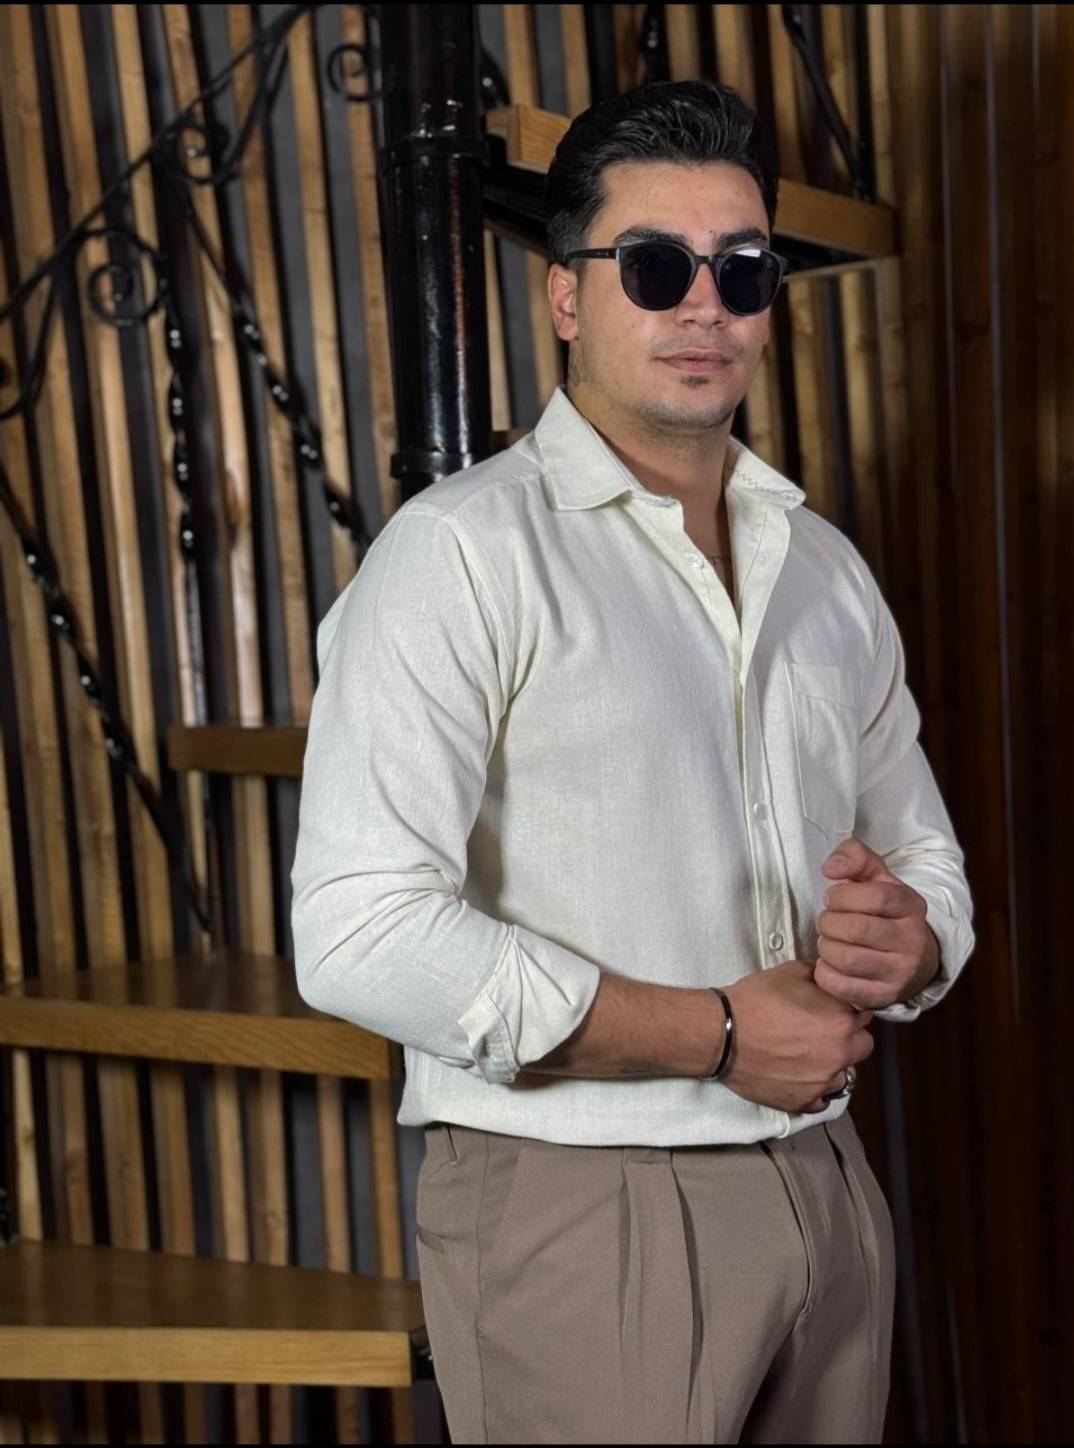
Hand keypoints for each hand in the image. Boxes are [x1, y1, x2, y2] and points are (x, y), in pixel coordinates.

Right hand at [721, 959, 875, 1115]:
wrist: (722, 1034)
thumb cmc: (755, 999)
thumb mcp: (790, 971)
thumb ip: (820, 974)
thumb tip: (830, 974)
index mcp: (842, 1019)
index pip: (865, 1013)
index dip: (849, 1009)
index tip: (833, 1010)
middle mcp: (841, 1053)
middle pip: (862, 1046)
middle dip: (847, 1038)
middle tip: (821, 1032)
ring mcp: (823, 1082)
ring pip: (844, 1075)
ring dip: (832, 1066)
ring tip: (807, 1056)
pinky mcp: (804, 1102)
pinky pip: (822, 1100)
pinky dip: (814, 1090)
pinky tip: (798, 1076)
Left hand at [815, 836, 940, 1010]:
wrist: (911, 959)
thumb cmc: (882, 912)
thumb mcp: (876, 878)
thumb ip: (855, 857)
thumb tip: (831, 868)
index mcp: (912, 906)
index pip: (874, 897)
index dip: (842, 895)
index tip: (833, 897)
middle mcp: (912, 941)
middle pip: (856, 929)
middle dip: (829, 922)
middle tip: (826, 921)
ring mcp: (900, 972)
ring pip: (847, 958)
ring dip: (826, 946)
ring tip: (829, 940)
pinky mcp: (884, 997)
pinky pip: (840, 986)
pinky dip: (825, 972)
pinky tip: (830, 963)